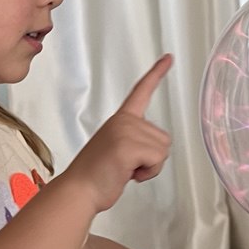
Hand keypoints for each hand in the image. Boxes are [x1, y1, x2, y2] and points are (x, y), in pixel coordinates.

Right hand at [65, 55, 172, 213]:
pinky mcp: (128, 146)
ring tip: (125, 169)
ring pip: (163, 150)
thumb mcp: (117, 149)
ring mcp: (125, 131)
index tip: (169, 58)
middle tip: (126, 165)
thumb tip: (150, 152)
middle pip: (164, 138)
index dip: (157, 73)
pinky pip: (157, 160)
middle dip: (151, 158)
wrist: (79, 190)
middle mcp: (124, 121)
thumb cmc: (97, 176)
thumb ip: (134, 141)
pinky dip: (148, 172)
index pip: (141, 91)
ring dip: (150, 166)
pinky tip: (128, 174)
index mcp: (121, 119)